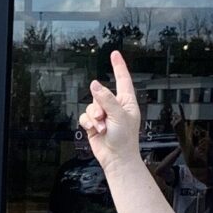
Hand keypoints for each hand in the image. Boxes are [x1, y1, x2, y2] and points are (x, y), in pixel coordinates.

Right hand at [78, 52, 141, 171]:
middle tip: (104, 118)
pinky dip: (89, 123)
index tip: (114, 54)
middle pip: (100, 94)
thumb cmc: (125, 139)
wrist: (116, 159)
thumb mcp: (118, 115)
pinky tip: (95, 130)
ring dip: (94, 118)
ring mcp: (104, 115)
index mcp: (127, 101)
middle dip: (99, 106)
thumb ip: (106, 99)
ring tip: (102, 128)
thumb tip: (95, 85)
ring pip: (91, 105)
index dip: (118, 66)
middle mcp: (115, 106)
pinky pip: (85, 116)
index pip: (122, 79)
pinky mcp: (94, 124)